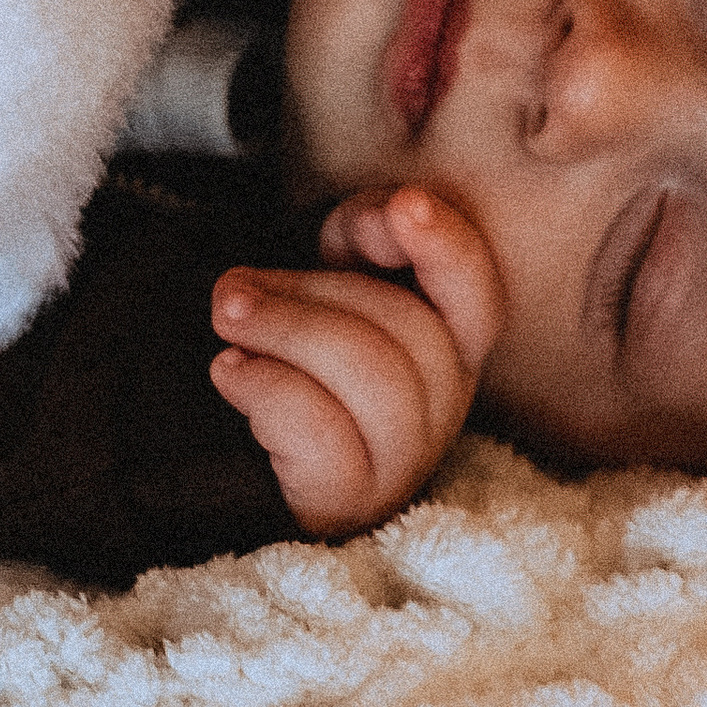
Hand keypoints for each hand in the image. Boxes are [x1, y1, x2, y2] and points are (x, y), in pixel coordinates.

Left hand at [211, 186, 507, 535]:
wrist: (240, 468)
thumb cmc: (302, 363)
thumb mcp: (338, 283)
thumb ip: (366, 239)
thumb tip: (389, 217)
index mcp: (450, 344)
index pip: (478, 294)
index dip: (449, 247)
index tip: (403, 204)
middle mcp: (443, 406)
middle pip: (412, 332)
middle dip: (314, 294)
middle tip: (236, 288)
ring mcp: (401, 461)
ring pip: (376, 380)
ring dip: (287, 331)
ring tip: (228, 319)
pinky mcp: (348, 502)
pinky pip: (323, 435)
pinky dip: (267, 388)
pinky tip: (230, 372)